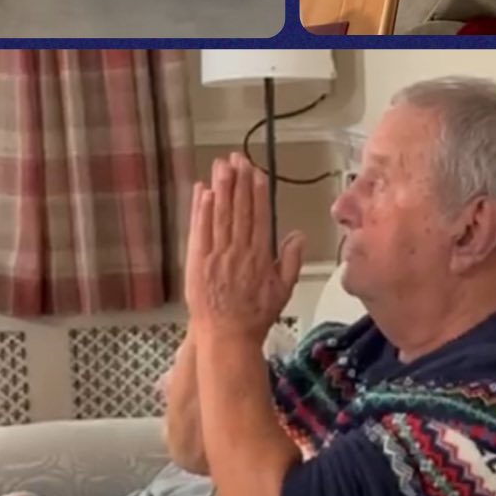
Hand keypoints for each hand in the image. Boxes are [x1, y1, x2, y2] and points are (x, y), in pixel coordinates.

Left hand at [186, 155, 304, 341]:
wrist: (226, 337)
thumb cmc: (254, 316)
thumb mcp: (282, 291)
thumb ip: (291, 261)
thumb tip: (298, 234)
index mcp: (260, 257)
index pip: (259, 217)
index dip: (257, 192)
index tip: (256, 172)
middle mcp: (238, 252)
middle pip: (238, 210)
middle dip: (238, 181)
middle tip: (237, 157)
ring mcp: (216, 255)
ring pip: (219, 215)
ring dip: (220, 188)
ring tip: (221, 165)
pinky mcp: (196, 261)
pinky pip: (199, 230)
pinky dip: (200, 210)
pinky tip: (202, 192)